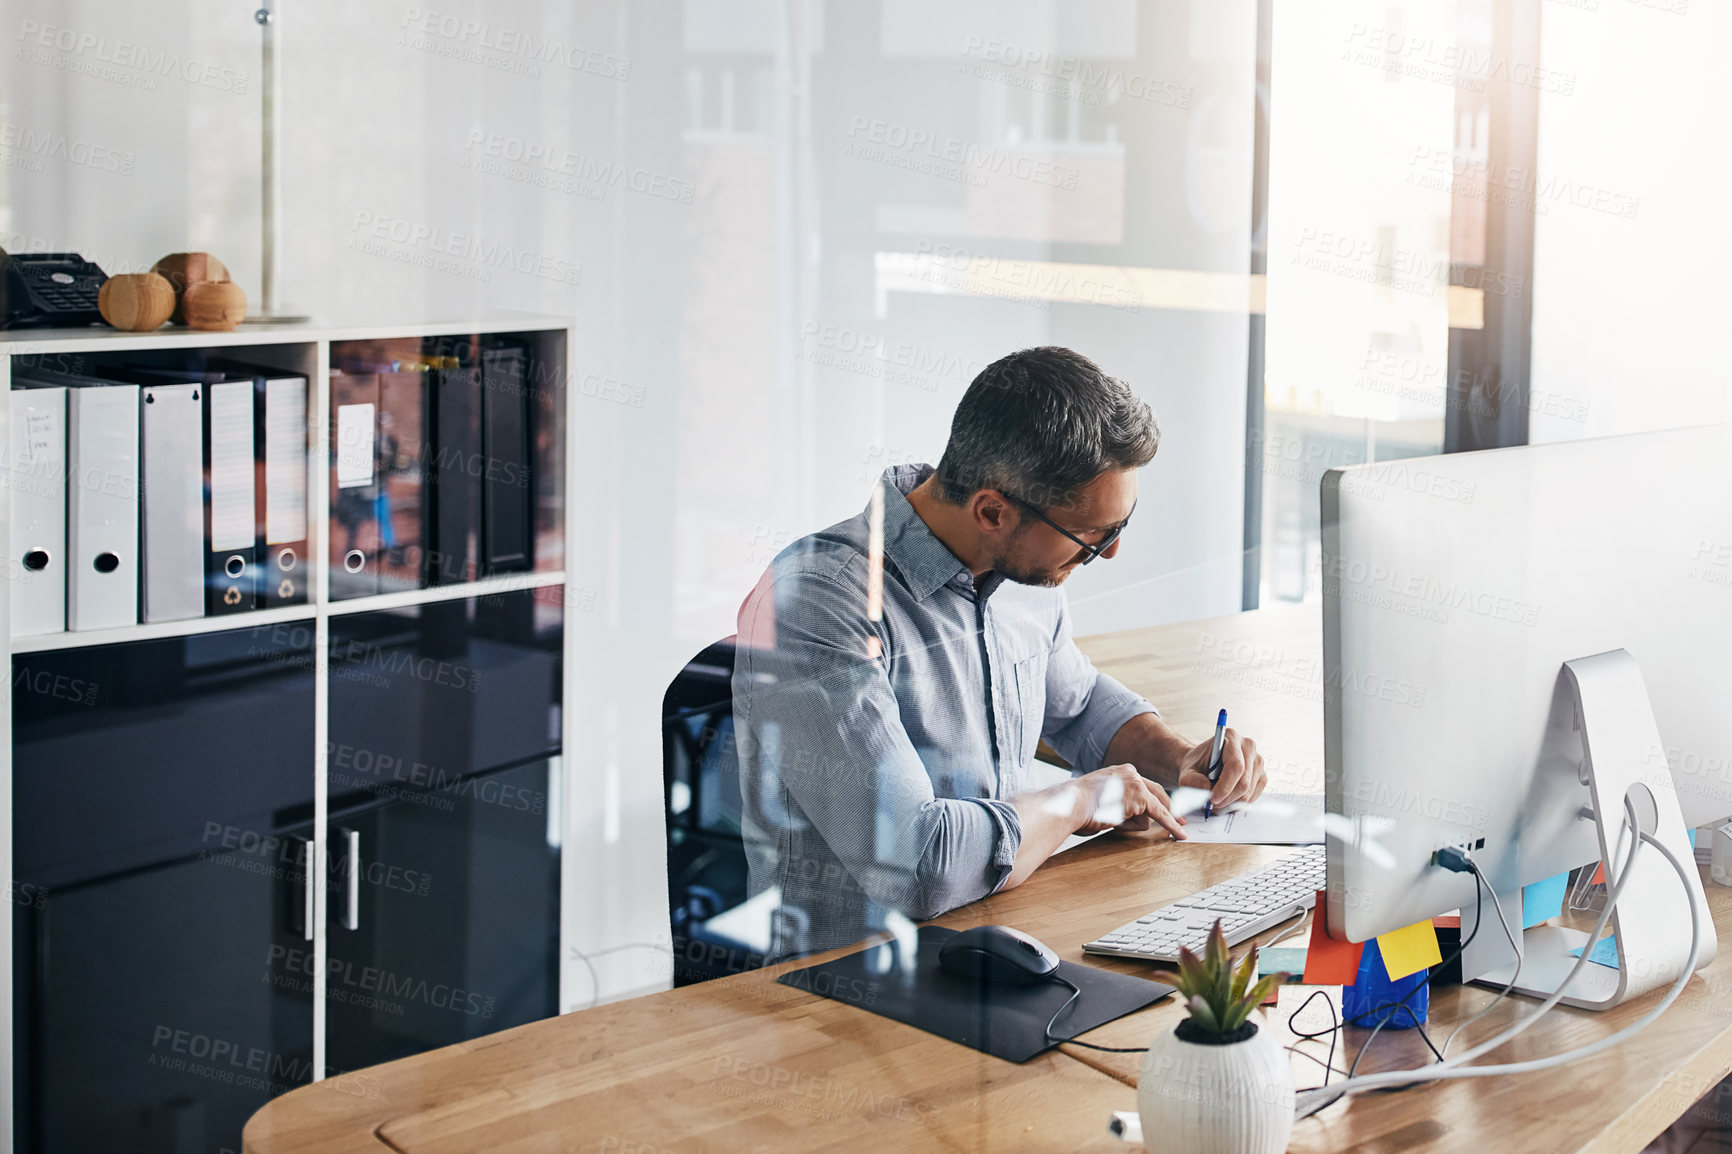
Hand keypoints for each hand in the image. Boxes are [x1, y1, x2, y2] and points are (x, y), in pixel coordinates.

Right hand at [1072, 764, 1186, 839]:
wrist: (1071, 804)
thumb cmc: (1077, 806)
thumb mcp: (1098, 799)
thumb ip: (1116, 802)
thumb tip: (1125, 817)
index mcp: (1119, 772)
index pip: (1144, 785)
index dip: (1157, 799)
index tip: (1166, 806)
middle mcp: (1130, 773)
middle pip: (1158, 793)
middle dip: (1170, 808)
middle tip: (1182, 820)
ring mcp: (1137, 784)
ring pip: (1149, 811)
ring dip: (1133, 824)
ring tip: (1109, 819)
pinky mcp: (1141, 797)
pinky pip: (1160, 815)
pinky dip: (1171, 825)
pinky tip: (1180, 833)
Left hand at [1176, 727, 1267, 810]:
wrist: (1203, 765)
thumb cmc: (1197, 765)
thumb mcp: (1187, 771)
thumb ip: (1191, 780)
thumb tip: (1206, 788)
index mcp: (1231, 737)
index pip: (1235, 766)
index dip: (1225, 786)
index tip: (1212, 799)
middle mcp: (1248, 746)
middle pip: (1244, 782)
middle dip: (1226, 798)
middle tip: (1211, 805)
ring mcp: (1258, 761)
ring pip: (1249, 792)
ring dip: (1231, 803)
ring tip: (1216, 801)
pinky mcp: (1261, 775)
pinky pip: (1253, 796)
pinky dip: (1238, 803)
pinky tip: (1226, 798)